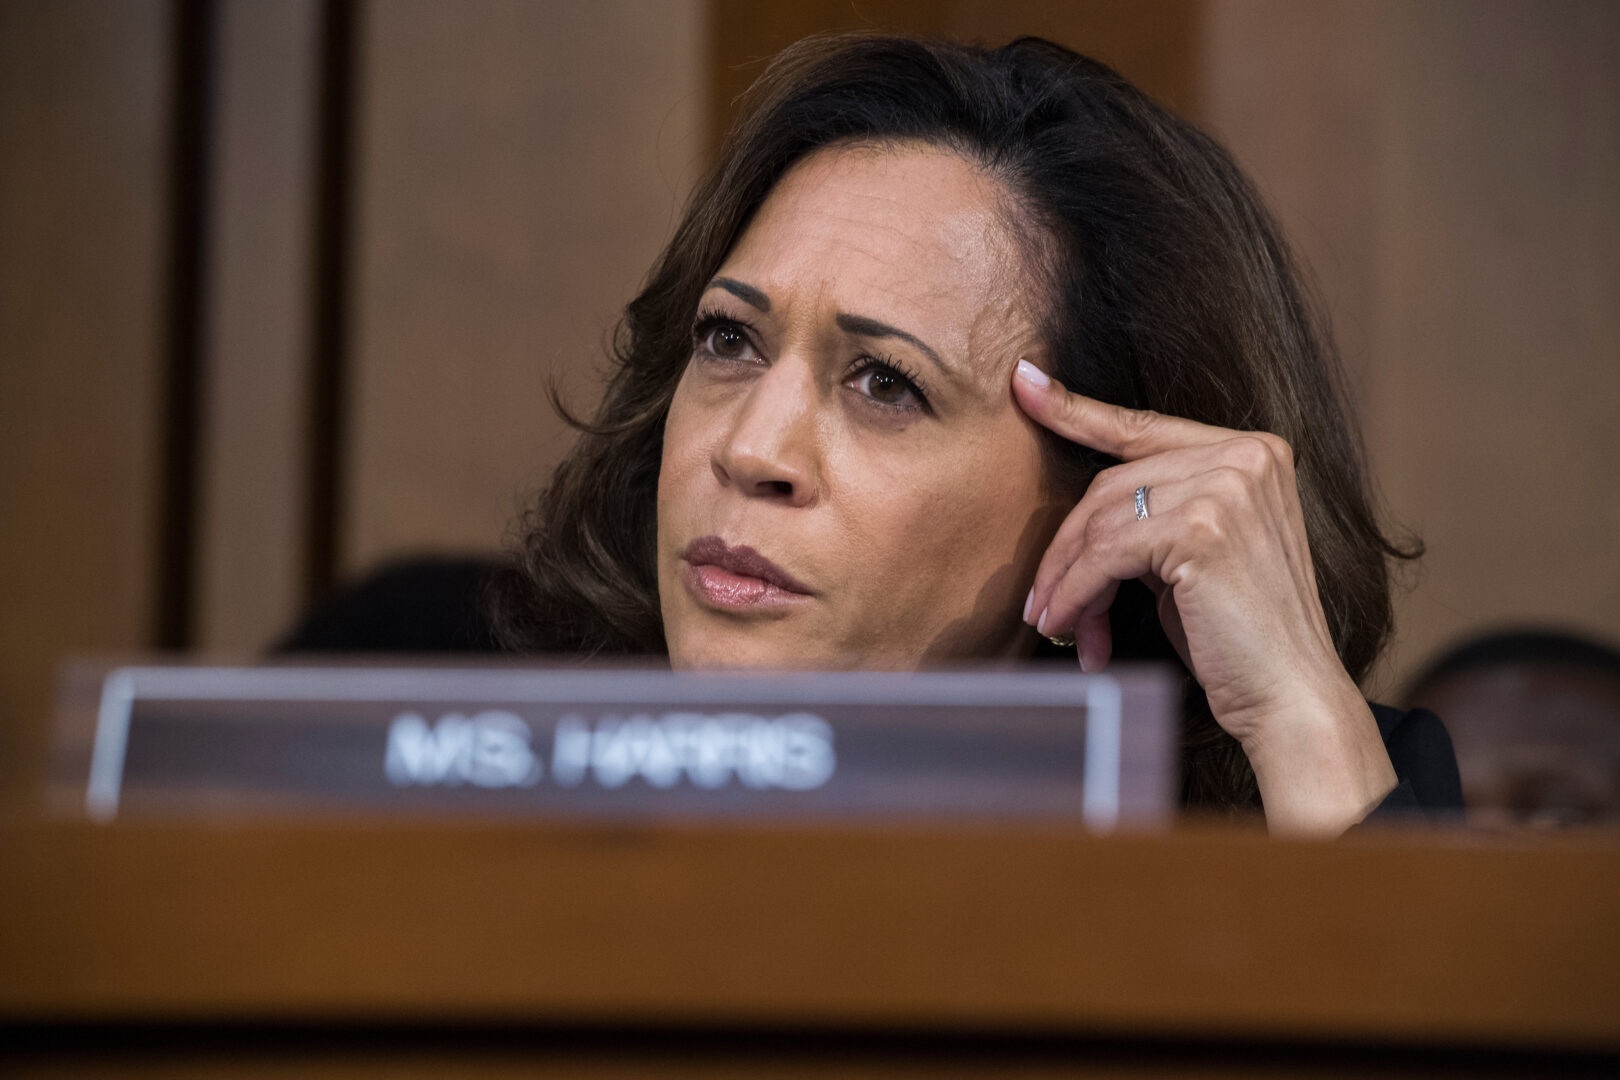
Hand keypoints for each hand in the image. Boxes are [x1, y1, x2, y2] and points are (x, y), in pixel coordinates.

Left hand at [1012, 360, 1395, 833]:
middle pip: (1111, 483)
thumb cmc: (1238, 638)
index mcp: (1251, 451)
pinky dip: (1075, 594)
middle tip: (1041, 603)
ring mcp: (1228, 487)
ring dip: (1067, 580)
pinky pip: (1105, 556)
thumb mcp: (1191, 557)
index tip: (1024, 384)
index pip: (1143, 427)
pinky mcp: (1203, 530)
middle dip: (1067, 548)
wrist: (1291, 698)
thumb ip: (1151, 516)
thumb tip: (1075, 523)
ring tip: (1056, 626)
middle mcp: (1245, 456)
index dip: (1076, 409)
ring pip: (1102, 521)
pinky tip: (1068, 630)